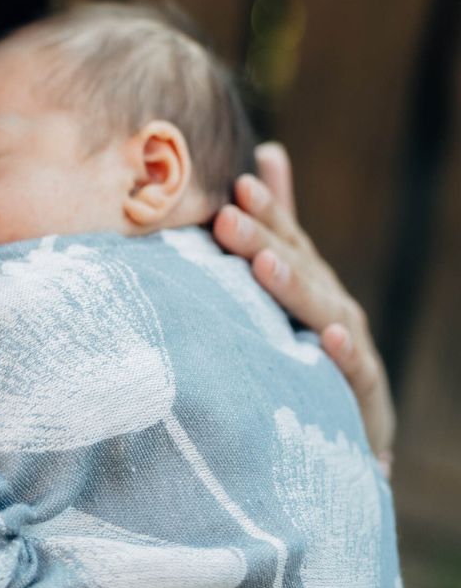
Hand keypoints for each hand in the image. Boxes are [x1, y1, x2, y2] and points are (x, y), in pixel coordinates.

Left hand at [213, 143, 395, 467]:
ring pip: (321, 312)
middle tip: (227, 215)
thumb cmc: (306, 351)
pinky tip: (327, 335)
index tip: (233, 184)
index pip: (285, 240)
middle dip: (264, 239)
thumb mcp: (289, 284)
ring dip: (294, 286)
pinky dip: (339, 352)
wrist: (342, 437)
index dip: (263, 212)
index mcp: (308, 284)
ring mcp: (347, 347)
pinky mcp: (359, 393)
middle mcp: (331, 308)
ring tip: (265, 265)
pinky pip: (350, 371)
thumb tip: (270, 150)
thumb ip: (280, 225)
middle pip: (296, 268)